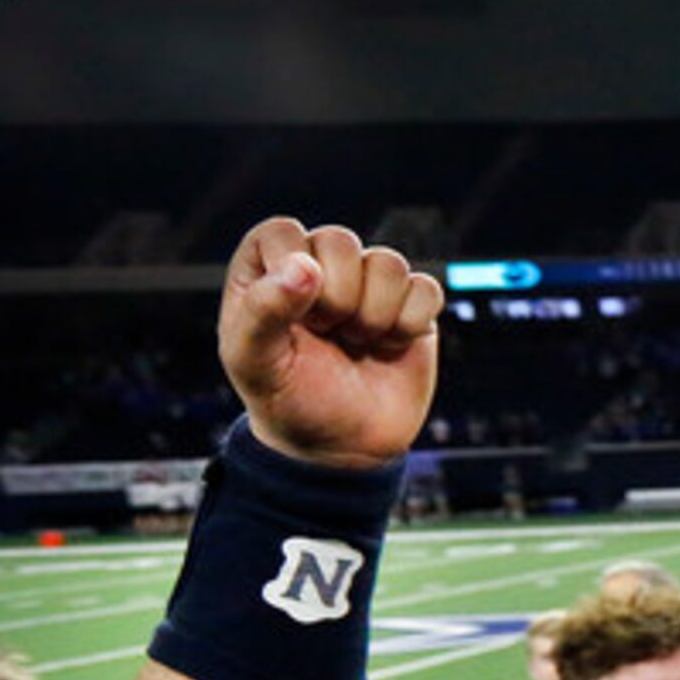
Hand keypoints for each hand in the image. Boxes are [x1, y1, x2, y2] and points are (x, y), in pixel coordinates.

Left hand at [217, 219, 442, 470]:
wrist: (341, 447)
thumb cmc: (287, 400)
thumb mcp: (254, 363)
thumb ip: (263, 310)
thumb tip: (305, 266)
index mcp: (267, 269)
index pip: (283, 233)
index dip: (292, 274)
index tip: (294, 319)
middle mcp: (319, 267)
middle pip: (340, 241)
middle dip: (337, 298)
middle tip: (328, 335)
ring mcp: (368, 285)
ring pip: (388, 262)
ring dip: (375, 314)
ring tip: (357, 343)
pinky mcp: (411, 306)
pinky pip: (426, 288)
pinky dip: (410, 324)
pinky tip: (390, 347)